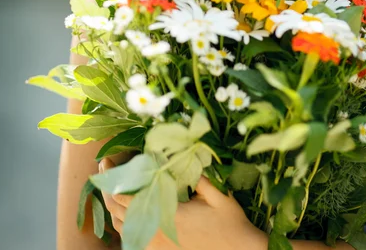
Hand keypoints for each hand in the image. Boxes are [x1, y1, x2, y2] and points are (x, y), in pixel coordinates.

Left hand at [99, 158, 267, 249]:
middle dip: (108, 190)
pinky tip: (127, 214)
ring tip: (112, 189)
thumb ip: (200, 177)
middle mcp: (158, 232)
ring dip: (114, 209)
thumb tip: (186, 155)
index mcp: (169, 214)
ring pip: (122, 229)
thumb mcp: (219, 195)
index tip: (107, 163)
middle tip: (104, 171)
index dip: (114, 179)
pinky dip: (125, 226)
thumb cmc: (231, 223)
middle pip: (118, 213)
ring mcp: (159, 246)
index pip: (128, 197)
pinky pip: (133, 241)